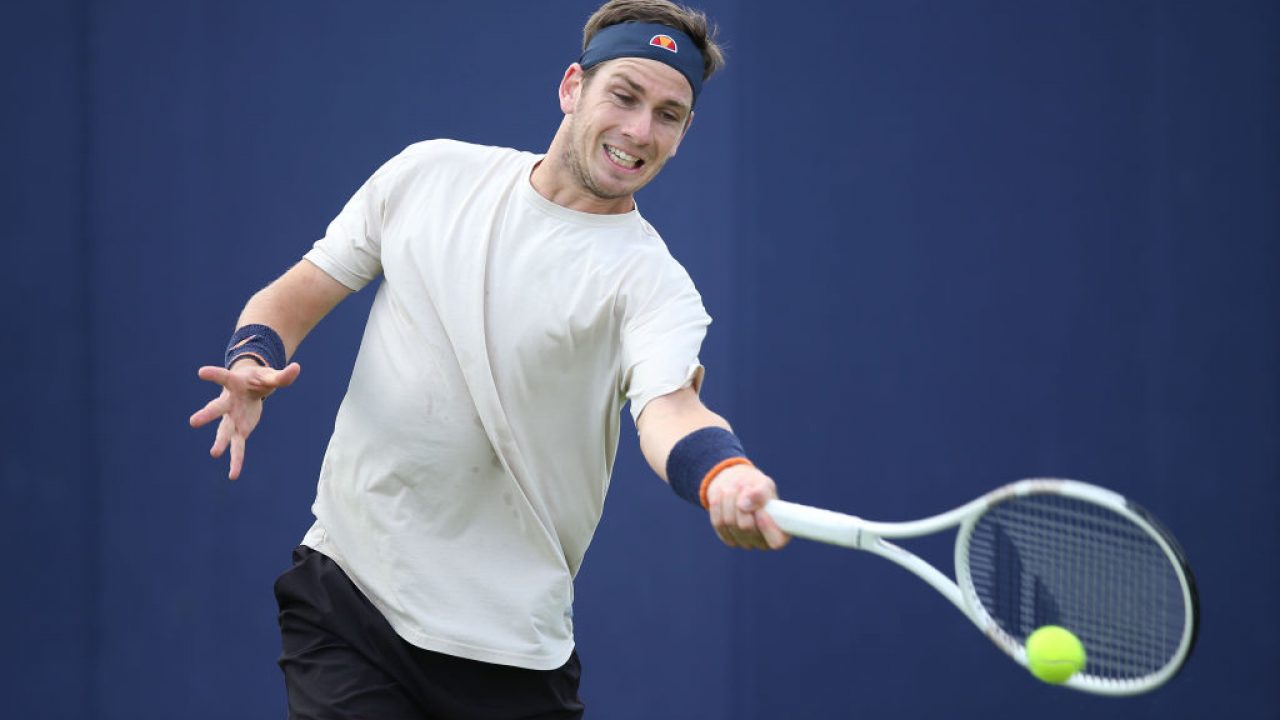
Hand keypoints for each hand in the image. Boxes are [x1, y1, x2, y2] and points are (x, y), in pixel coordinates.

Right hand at [189, 361, 299, 478]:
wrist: (251, 387)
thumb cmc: (259, 379)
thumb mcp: (271, 376)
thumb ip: (282, 376)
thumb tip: (297, 368)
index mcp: (235, 384)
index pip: (224, 377)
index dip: (213, 374)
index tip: (201, 372)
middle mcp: (228, 402)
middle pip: (216, 408)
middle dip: (207, 415)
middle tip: (193, 422)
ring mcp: (231, 418)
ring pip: (224, 431)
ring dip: (220, 442)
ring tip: (215, 453)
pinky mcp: (239, 430)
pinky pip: (237, 447)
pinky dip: (236, 461)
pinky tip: (233, 475)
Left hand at [705, 464, 789, 549]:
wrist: (739, 486)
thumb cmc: (758, 488)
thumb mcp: (764, 485)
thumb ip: (759, 494)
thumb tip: (743, 505)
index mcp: (780, 532)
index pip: (776, 541)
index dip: (766, 525)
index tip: (760, 508)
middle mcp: (762, 542)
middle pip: (746, 527)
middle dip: (742, 503)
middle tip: (743, 486)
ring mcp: (744, 542)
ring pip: (729, 523)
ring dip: (729, 500)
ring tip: (733, 487)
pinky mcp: (727, 537)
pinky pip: (718, 522)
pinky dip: (718, 505)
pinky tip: (722, 494)